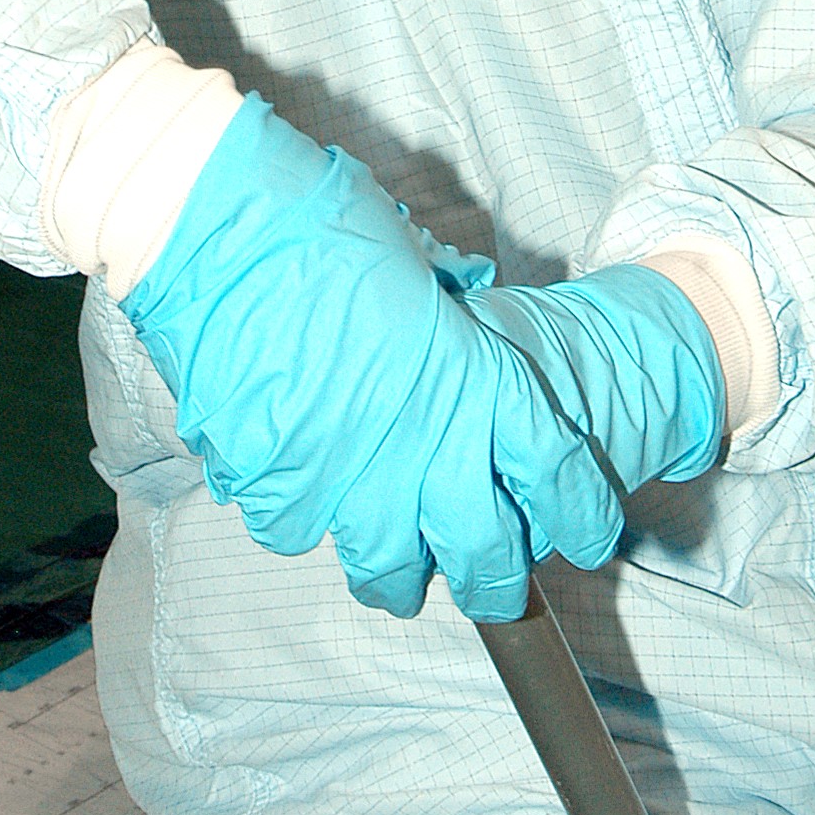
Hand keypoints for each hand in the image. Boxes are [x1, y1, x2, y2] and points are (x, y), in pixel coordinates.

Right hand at [120, 97, 723, 617]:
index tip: (588, 534)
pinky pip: (299, 533)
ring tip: (396, 583)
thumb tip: (464, 302)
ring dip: (398, 580)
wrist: (226, 230)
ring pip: (390, 566)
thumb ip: (448, 309)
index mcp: (478, 377)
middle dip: (496, 585)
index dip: (582, 514)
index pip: (557, 470)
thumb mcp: (417, 264)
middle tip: (494, 591)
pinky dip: (303, 525)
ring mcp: (349, 475)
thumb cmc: (324, 223)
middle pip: (485, 552)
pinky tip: (304, 506)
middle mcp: (426, 441)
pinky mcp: (277, 485)